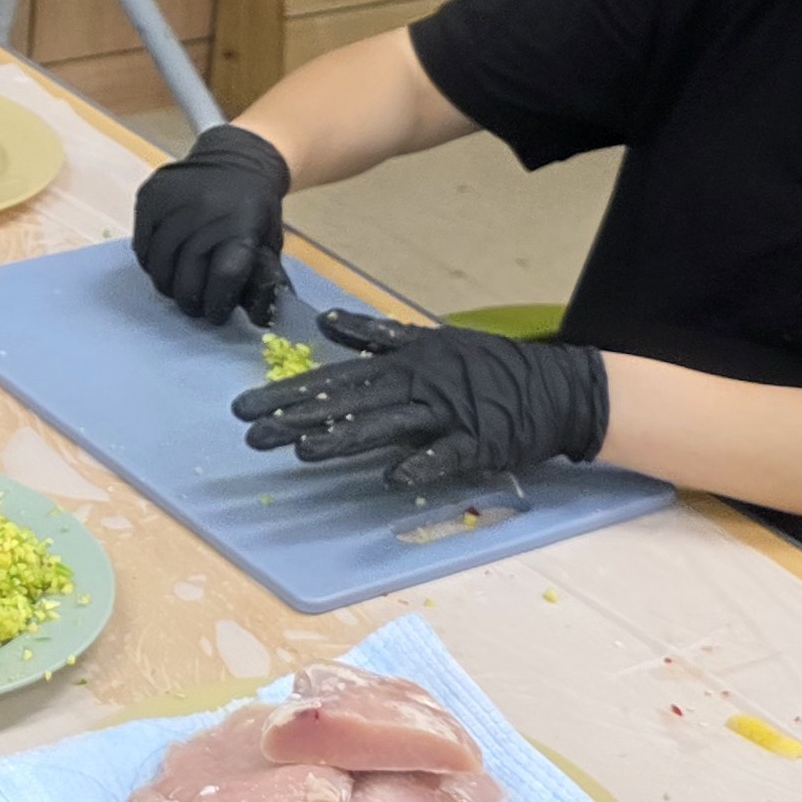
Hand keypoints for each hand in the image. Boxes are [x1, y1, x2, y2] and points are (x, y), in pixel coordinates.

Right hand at [133, 124, 291, 326]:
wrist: (236, 159)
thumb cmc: (255, 207)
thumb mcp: (269, 239)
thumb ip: (260, 275)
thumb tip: (258, 317)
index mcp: (241, 223)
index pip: (223, 276)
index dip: (217, 303)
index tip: (216, 313)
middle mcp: (205, 209)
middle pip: (186, 275)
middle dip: (190, 301)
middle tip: (194, 307)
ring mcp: (173, 201)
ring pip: (159, 264)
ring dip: (167, 284)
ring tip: (177, 288)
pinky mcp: (150, 197)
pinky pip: (142, 246)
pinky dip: (151, 263)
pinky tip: (165, 265)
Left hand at [228, 309, 606, 490]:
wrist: (556, 387)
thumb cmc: (487, 367)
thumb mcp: (430, 340)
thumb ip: (375, 335)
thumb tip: (325, 323)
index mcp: (404, 361)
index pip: (335, 378)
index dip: (288, 392)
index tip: (246, 406)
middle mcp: (418, 384)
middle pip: (348, 402)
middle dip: (296, 417)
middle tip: (250, 433)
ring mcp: (448, 414)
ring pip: (386, 426)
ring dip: (344, 438)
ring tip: (301, 451)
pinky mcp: (478, 442)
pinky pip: (444, 456)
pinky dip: (420, 464)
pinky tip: (391, 477)